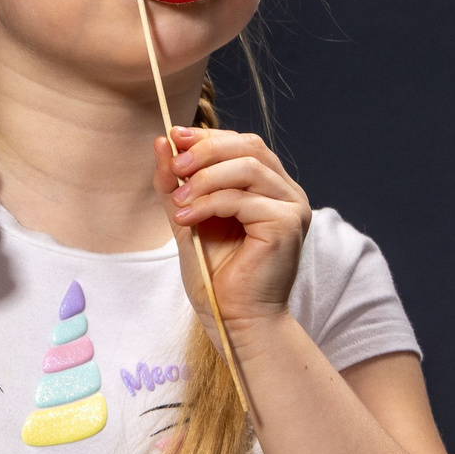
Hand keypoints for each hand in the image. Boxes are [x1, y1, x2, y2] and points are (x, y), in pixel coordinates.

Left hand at [156, 126, 311, 333]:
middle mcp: (287, 191)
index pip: (243, 144)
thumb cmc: (215, 274)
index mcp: (268, 186)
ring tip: (178, 202)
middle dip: (205, 151)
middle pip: (249, 147)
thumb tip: (162, 141)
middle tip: (173, 166)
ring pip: (247, 168)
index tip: (173, 137)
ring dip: (204, 180)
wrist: (233, 317)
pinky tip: (186, 220)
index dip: (208, 136)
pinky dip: (208, 204)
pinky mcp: (288, 223)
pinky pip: (243, 199)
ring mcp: (292, 206)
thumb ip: (175, 184)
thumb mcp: (187, 218)